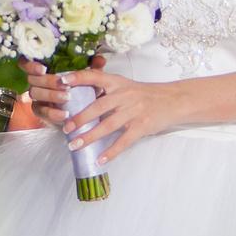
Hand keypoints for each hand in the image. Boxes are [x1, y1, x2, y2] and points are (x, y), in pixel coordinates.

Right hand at [21, 57, 102, 126]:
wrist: (80, 107)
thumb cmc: (80, 85)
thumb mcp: (87, 75)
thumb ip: (92, 67)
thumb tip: (100, 60)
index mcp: (43, 68)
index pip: (26, 63)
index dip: (30, 65)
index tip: (43, 68)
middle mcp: (36, 81)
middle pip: (32, 79)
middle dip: (48, 81)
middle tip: (64, 85)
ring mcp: (36, 96)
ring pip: (35, 94)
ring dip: (51, 95)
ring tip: (67, 98)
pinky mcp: (40, 110)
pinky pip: (41, 112)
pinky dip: (53, 113)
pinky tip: (64, 114)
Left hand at [44, 66, 179, 165]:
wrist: (173, 100)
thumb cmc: (145, 95)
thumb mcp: (126, 86)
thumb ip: (106, 91)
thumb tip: (79, 99)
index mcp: (118, 83)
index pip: (95, 77)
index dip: (78, 78)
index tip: (62, 82)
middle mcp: (125, 95)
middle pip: (99, 106)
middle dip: (80, 118)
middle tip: (66, 128)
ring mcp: (134, 111)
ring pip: (108, 125)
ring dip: (90, 137)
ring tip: (75, 145)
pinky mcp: (142, 126)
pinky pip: (124, 141)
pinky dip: (111, 152)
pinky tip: (100, 159)